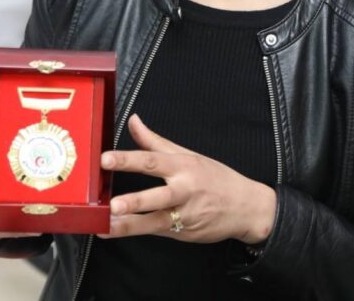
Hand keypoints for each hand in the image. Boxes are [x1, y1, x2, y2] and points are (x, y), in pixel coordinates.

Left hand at [98, 114, 276, 244]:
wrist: (247, 208)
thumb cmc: (216, 179)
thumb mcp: (188, 155)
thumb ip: (155, 141)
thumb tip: (133, 121)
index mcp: (183, 167)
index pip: (152, 161)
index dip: (128, 159)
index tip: (106, 158)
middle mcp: (184, 190)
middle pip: (158, 195)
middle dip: (135, 200)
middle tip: (113, 204)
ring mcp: (183, 214)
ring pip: (154, 221)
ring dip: (129, 224)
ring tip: (107, 226)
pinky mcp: (182, 232)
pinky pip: (156, 231)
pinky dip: (135, 232)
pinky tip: (112, 231)